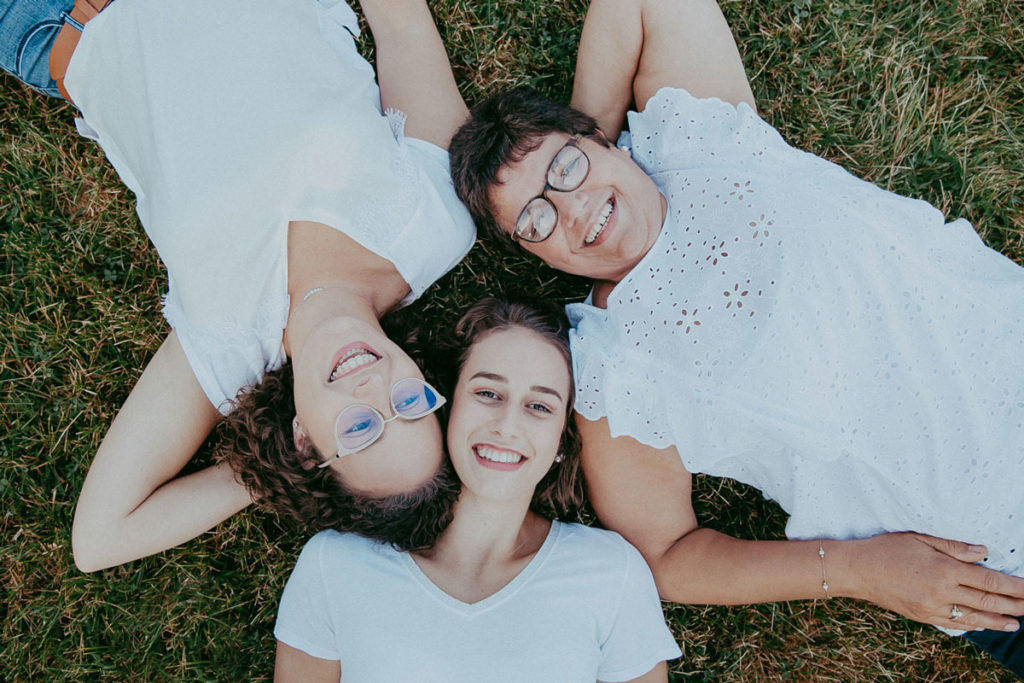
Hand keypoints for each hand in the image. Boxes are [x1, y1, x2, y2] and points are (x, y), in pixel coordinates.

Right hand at [841, 532, 1023, 631]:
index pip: (988, 580)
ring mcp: (932, 607)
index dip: (1013, 586)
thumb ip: (953, 547)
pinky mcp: (922, 615)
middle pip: (987, 600)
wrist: (857, 570)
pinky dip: (972, 624)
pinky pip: (953, 623)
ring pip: (974, 616)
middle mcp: (942, 591)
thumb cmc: (886, 549)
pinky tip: (984, 624)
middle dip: (1013, 604)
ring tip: (1016, 622)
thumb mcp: (920, 539)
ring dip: (998, 620)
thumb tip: (983, 552)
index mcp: (944, 569)